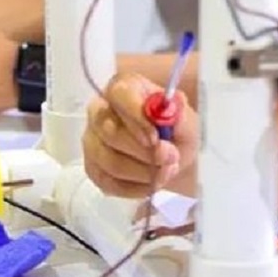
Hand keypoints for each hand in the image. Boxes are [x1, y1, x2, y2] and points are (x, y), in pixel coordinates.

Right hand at [83, 73, 197, 198]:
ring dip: (143, 172)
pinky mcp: (93, 167)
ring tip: (167, 171)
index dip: (136, 117)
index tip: (156, 137)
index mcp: (123, 89)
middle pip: (110, 131)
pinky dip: (136, 188)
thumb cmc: (175, 131)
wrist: (171, 156)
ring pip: (109, 161)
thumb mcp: (186, 121)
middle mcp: (99, 110)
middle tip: (172, 159)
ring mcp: (92, 140)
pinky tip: (152, 183)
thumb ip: (177, 116)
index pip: (119, 95)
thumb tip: (165, 113)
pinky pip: (109, 183)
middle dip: (144, 152)